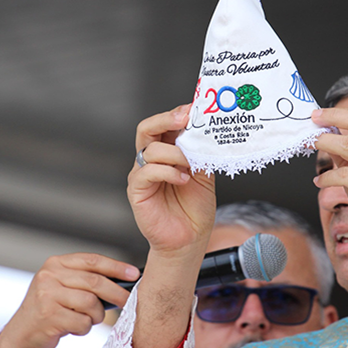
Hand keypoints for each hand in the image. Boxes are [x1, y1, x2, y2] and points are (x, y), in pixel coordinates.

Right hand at [0, 253, 139, 347]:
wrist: (22, 334)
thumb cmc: (51, 309)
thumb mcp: (63, 286)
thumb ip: (85, 280)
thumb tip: (122, 280)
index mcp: (55, 263)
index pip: (92, 260)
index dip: (116, 267)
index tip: (134, 273)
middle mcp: (49, 275)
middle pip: (95, 282)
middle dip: (116, 293)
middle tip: (127, 301)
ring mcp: (47, 295)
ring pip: (91, 303)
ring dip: (96, 315)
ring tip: (88, 318)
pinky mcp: (48, 315)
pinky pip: (82, 322)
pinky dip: (84, 328)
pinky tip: (74, 327)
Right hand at [126, 104, 215, 347]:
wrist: (190, 240)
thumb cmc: (195, 208)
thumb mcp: (204, 174)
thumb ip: (202, 152)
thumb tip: (209, 129)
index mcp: (166, 152)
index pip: (165, 124)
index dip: (178, 113)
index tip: (197, 107)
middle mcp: (150, 159)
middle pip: (147, 128)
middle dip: (166, 119)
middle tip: (186, 117)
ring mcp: (141, 174)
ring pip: (152, 150)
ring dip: (175, 153)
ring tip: (191, 164)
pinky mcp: (137, 191)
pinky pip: (147, 172)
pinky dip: (168, 172)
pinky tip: (183, 179)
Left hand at [311, 107, 347, 316]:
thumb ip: (347, 149)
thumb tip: (323, 131)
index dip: (342, 112)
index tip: (320, 113)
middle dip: (334, 117)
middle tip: (313, 119)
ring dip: (324, 144)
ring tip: (312, 146)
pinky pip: (343, 173)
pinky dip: (326, 177)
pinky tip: (319, 182)